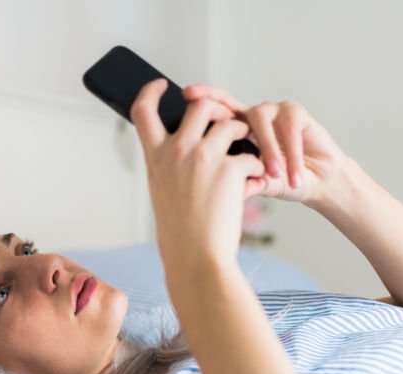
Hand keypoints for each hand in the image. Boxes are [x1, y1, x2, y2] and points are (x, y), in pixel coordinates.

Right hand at [131, 78, 265, 268]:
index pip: (143, 111)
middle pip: (200, 106)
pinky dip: (259, 168)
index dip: (151, 92)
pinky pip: (252, 155)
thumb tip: (179, 145)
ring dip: (245, 135)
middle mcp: (176, 151)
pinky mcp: (229, 169)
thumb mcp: (163, 193)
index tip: (163, 86)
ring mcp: (202, 157)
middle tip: (229, 123)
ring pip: (231, 123)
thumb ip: (168, 165)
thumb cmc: (180, 232)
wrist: (196, 258)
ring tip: (251, 154)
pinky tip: (257, 183)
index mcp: (155, 157)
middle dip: (219, 109)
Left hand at [183, 84, 346, 204]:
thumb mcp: (259, 184)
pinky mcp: (296, 112)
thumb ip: (243, 182)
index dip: (203, 98)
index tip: (186, 93)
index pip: (217, 109)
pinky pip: (289, 128)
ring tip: (275, 175)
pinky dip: (292, 154)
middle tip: (215, 131)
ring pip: (260, 121)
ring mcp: (274, 111)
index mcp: (238, 129)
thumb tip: (223, 191)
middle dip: (223, 115)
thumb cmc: (284, 181)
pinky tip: (293, 175)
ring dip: (268, 150)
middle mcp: (253, 116)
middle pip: (233, 107)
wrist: (317, 183)